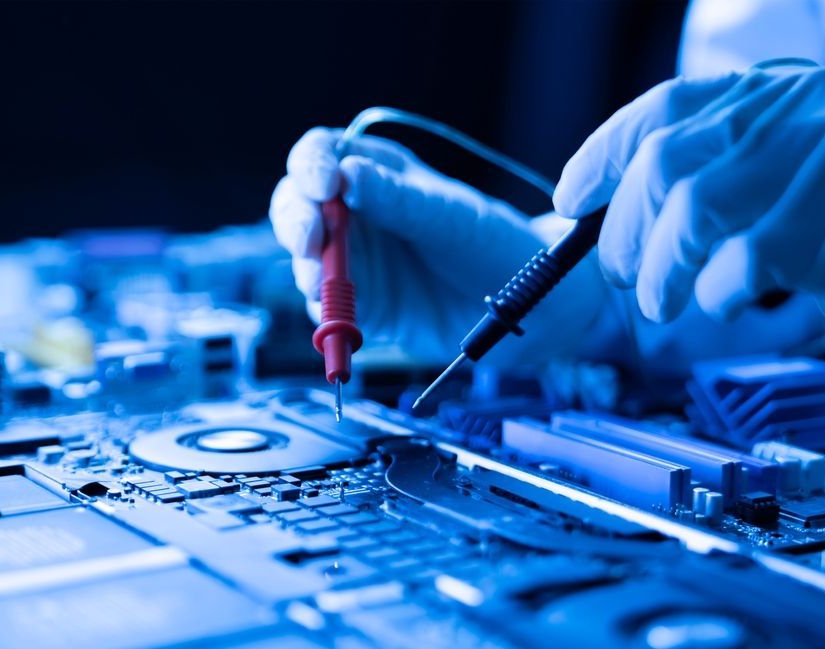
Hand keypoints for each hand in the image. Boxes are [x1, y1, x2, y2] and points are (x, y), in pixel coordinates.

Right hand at [270, 128, 609, 366]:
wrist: (528, 309)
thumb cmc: (496, 245)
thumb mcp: (450, 216)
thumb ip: (399, 199)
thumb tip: (346, 175)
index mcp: (380, 173)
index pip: (323, 154)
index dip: (310, 165)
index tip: (321, 186)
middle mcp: (360, 213)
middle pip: (299, 205)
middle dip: (296, 221)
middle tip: (310, 242)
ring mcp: (358, 261)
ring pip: (306, 257)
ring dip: (306, 268)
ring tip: (321, 283)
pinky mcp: (364, 306)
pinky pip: (327, 308)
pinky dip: (325, 312)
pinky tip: (339, 317)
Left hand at [554, 59, 824, 392]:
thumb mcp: (765, 201)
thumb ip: (696, 189)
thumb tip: (598, 212)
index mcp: (772, 91)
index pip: (663, 108)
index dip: (603, 156)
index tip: (569, 201)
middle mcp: (799, 102)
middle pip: (666, 160)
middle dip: (626, 231)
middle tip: (624, 277)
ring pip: (695, 205)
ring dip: (663, 268)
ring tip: (664, 303)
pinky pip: (746, 253)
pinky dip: (718, 291)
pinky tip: (730, 302)